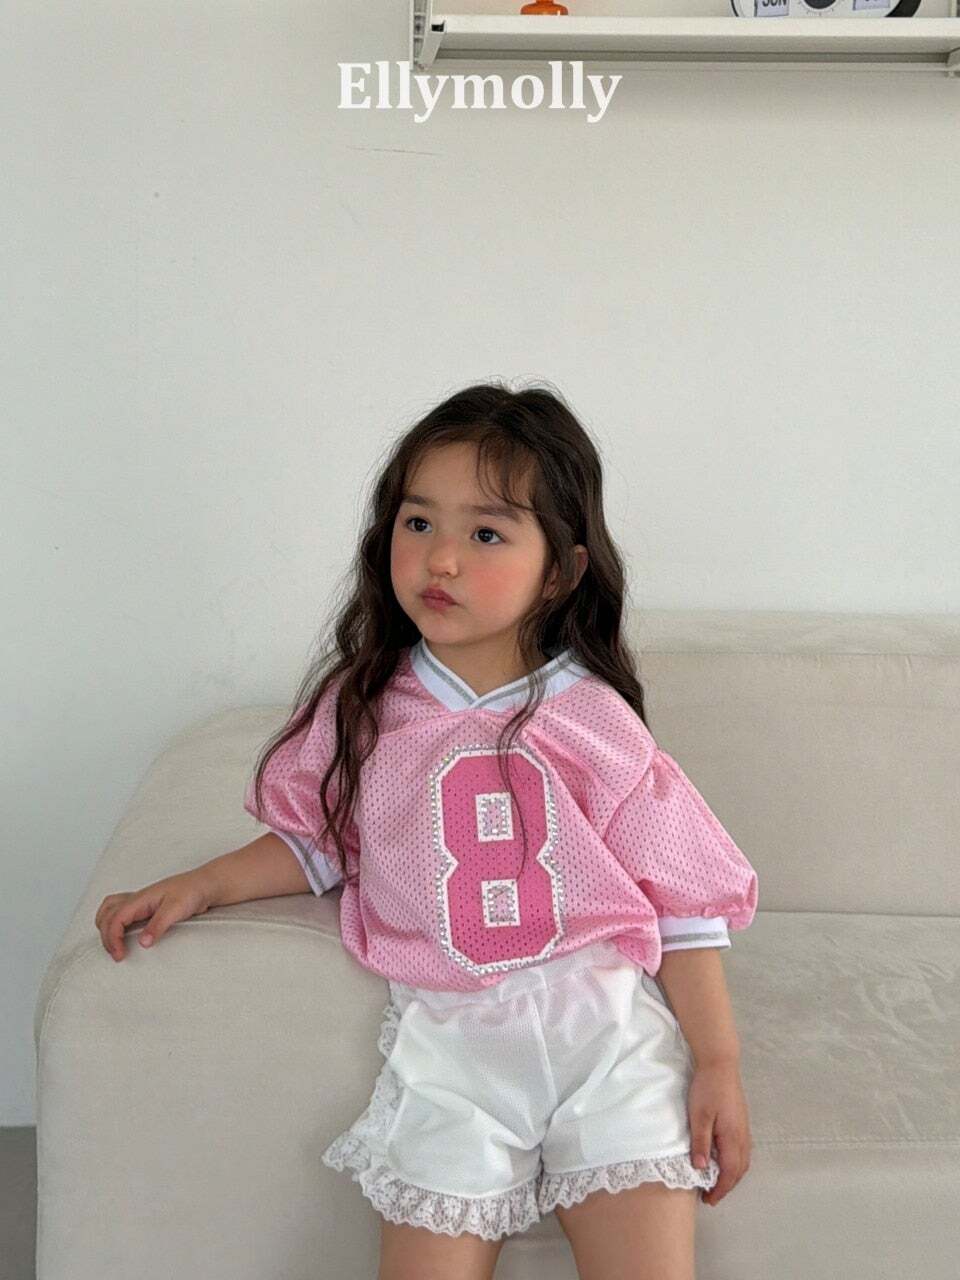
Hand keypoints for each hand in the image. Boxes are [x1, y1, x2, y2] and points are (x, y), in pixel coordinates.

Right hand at [95, 869, 215, 961]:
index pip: (115, 919)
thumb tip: (142, 942)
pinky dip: (115, 923)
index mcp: (140, 899)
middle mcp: (137, 899)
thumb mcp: (176, 909)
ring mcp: (140, 902)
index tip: (120, 955)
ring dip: (105, 926)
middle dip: (106, 936)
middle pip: (106, 915)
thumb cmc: (192, 892)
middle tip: (117, 954)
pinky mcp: (146, 907)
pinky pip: (121, 912)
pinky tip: (124, 934)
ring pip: (110, 910)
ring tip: (114, 944)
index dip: (112, 939)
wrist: (205, 885)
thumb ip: (158, 925)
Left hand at [687, 1059, 751, 1206]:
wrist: (720, 1063)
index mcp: (733, 1138)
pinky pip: (742, 1151)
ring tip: (716, 1182)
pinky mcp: (741, 1121)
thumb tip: (701, 1168)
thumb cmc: (707, 1088)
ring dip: (731, 1175)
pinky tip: (723, 1160)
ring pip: (742, 1161)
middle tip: (710, 1196)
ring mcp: (744, 1129)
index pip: (729, 1173)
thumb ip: (701, 1143)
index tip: (708, 1200)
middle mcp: (743, 1137)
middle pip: (738, 1170)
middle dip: (726, 1186)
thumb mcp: (699, 1116)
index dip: (720, 1189)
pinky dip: (735, 1163)